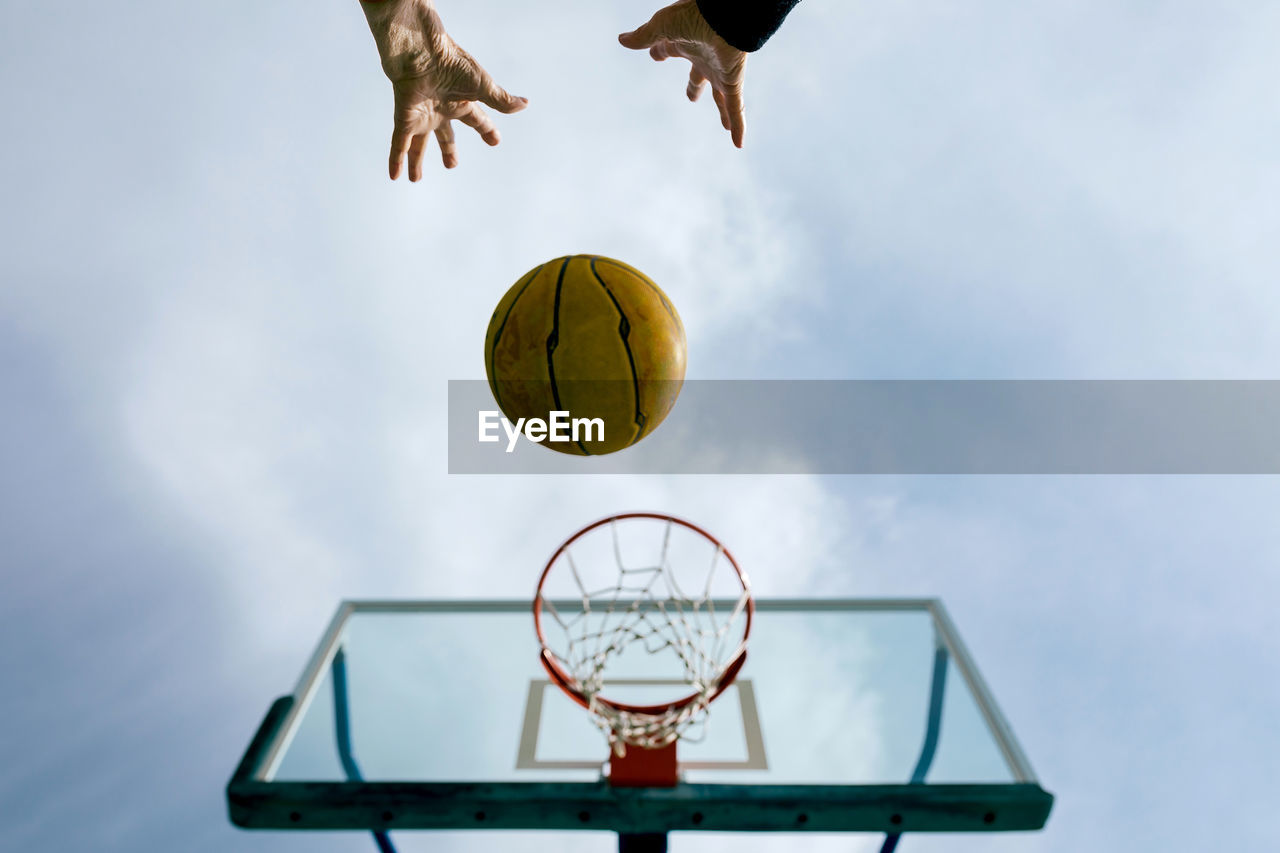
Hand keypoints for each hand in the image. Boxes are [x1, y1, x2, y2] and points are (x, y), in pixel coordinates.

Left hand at [361, 0, 527, 178]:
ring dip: (417, 161)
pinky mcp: (404, 118)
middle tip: (451, 164)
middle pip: (444, 134)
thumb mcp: (482, 86)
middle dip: (447, 149)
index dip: (487, 131)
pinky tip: (394, 177)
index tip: (495, 141)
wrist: (422, 52)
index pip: (477, 120)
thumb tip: (525, 104)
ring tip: (415, 179)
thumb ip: (501, 100)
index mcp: (461, 102)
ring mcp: (421, 115)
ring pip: (418, 144)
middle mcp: (440, 110)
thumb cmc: (453, 64)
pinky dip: (396, 160)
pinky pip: (399, 144)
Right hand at [619, 0, 747, 147]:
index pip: (670, 49)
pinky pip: (736, 108)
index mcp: (685, 41)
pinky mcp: (733, 82)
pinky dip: (739, 126)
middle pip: (698, 75)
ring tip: (725, 126)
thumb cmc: (692, 15)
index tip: (656, 56)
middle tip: (691, 96)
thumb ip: (643, 36)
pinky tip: (738, 144)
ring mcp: (720, 71)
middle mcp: (704, 57)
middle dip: (694, 85)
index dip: (661, 52)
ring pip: (722, 97)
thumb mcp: (661, 27)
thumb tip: (622, 40)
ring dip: (723, 112)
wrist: (724, 15)